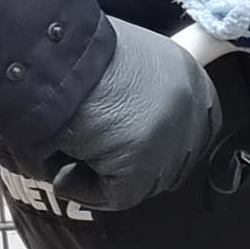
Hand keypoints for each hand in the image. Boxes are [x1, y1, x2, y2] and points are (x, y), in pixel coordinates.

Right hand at [43, 18, 217, 209]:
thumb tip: (137, 120)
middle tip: (98, 156)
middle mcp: (190, 107)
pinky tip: (63, 169)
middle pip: (175, 158)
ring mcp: (170, 138)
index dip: (166, 141)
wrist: (50, 55)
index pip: (200, 125)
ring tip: (71, 155)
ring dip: (106, 175)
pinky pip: (116, 196)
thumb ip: (146, 88)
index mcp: (191, 76)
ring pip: (145, 181)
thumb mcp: (130, 58)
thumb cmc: (75, 52)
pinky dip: (85, 189)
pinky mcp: (143, 165)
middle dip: (139, 164)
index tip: (133, 145)